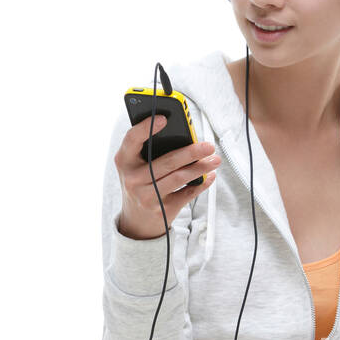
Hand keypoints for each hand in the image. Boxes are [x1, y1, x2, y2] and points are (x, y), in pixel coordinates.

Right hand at [114, 115, 218, 240]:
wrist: (136, 221)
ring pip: (179, 178)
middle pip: (167, 161)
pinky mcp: (161, 210)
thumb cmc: (140, 183)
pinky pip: (186, 194)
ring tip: (214, 160)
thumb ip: (150, 149)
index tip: (164, 118)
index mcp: (124, 160)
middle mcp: (133, 178)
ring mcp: (146, 195)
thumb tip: (184, 135)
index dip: (146, 127)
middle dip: (191, 152)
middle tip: (208, 145)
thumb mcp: (135, 166)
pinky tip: (209, 176)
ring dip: (200, 168)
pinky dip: (201, 184)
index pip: (132, 139)